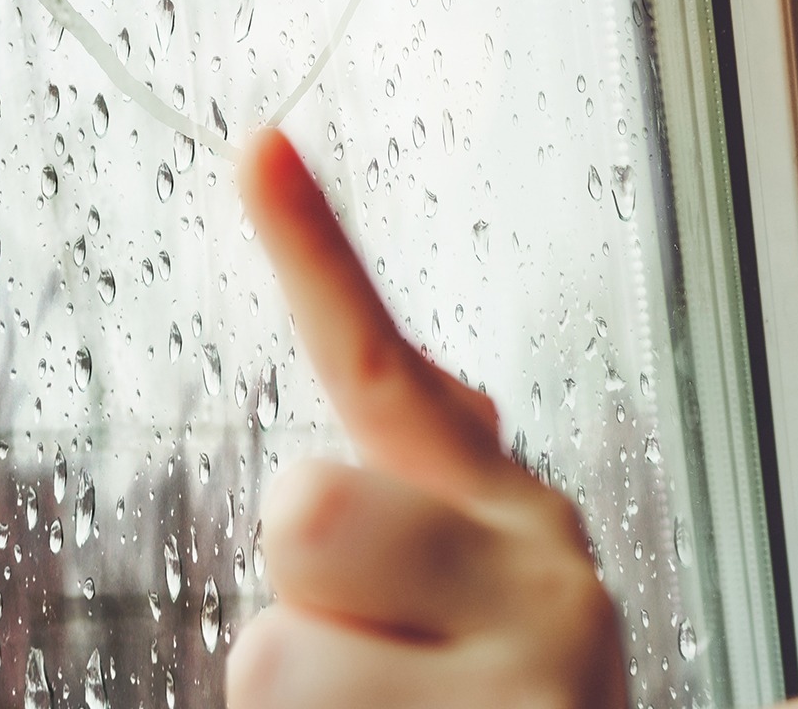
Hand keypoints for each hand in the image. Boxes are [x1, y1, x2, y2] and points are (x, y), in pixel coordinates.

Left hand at [226, 128, 628, 708]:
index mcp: (518, 519)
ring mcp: (522, 695)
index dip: (316, 253)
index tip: (255, 143)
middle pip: (304, 509)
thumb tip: (437, 375)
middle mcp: (542, 587)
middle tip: (369, 644)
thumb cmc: (504, 705)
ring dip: (307, 703)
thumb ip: (449, 488)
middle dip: (300, 586)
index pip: (395, 369)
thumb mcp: (500, 589)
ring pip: (274, 657)